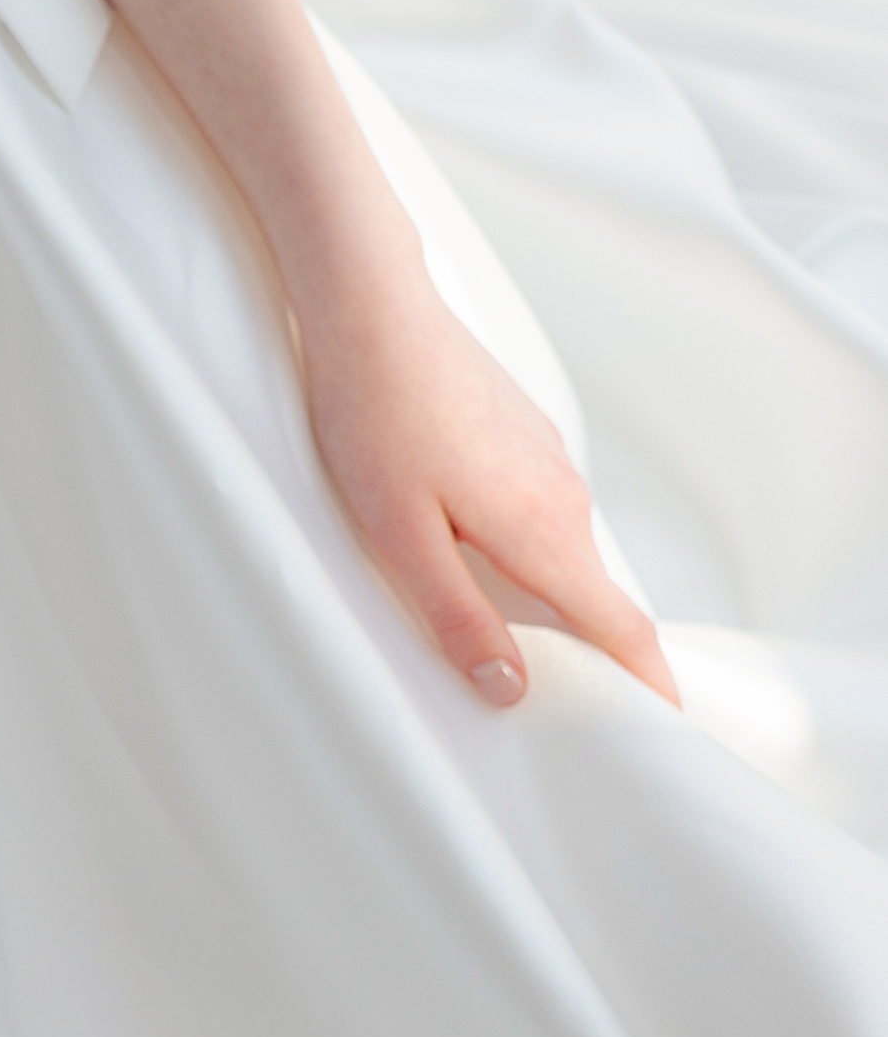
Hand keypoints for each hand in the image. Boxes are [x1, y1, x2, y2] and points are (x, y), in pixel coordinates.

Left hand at [298, 272, 677, 712]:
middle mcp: (562, 497)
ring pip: (563, 550)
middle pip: (595, 595)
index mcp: (543, 531)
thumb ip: (458, 617)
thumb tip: (511, 688)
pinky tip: (476, 551)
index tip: (664, 725)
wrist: (372, 311)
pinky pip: (541, 511)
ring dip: (551, 595)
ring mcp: (546, 460)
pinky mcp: (522, 434)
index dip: (647, 682)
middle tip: (568, 702)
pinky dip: (529, 547)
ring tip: (512, 638)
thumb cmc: (376, 417)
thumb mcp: (400, 536)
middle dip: (592, 652)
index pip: (620, 625)